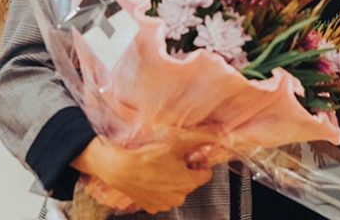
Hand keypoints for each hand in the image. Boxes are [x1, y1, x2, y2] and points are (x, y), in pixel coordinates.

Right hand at [72, 133, 213, 214]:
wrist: (120, 167)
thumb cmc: (147, 155)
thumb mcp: (177, 141)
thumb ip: (201, 137)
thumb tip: (219, 133)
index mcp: (187, 183)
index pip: (206, 173)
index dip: (199, 161)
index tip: (190, 153)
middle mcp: (178, 198)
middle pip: (190, 181)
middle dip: (185, 169)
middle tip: (173, 156)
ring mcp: (163, 204)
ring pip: (176, 188)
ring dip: (172, 178)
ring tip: (160, 164)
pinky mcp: (150, 206)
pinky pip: (162, 195)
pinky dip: (159, 186)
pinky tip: (151, 174)